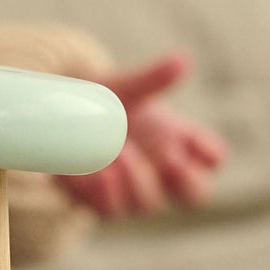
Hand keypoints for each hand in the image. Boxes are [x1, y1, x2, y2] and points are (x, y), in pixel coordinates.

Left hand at [55, 51, 226, 217]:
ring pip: (149, 204)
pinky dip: (106, 193)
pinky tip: (99, 171)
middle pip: (194, 194)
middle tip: (170, 159)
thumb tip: (182, 59)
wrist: (57, 119)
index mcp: (178, 144)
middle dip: (183, 179)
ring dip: (138, 181)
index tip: (194, 139)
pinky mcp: (102, 203)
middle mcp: (162, 174)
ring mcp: (134, 192)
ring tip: (121, 152)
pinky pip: (111, 210)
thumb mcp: (126, 88)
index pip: (212, 159)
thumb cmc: (103, 103)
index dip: (210, 154)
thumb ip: (152, 79)